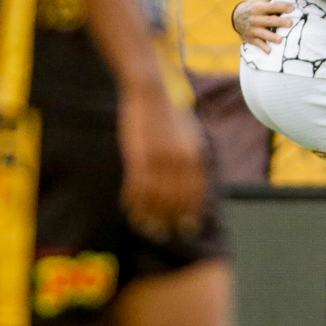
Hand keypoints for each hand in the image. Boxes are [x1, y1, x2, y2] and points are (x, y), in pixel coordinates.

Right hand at [117, 82, 207, 239]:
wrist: (150, 92)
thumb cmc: (169, 112)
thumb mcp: (190, 133)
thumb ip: (192, 156)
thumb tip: (195, 176)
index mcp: (195, 156)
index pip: (196, 192)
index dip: (192, 212)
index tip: (188, 227)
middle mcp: (180, 161)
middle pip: (176, 199)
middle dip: (170, 220)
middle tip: (162, 234)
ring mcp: (159, 159)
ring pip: (155, 197)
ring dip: (149, 216)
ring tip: (145, 228)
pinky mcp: (139, 156)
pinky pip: (137, 187)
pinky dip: (134, 201)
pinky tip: (129, 209)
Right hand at [234, 0, 294, 48]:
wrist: (236, 17)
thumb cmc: (253, 6)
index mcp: (258, 7)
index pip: (271, 7)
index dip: (281, 7)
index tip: (292, 8)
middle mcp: (254, 18)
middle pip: (269, 20)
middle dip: (279, 22)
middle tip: (290, 23)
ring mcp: (252, 29)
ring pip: (262, 33)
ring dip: (271, 36)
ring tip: (280, 40)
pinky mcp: (250, 38)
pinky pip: (257, 43)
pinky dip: (262, 47)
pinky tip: (269, 51)